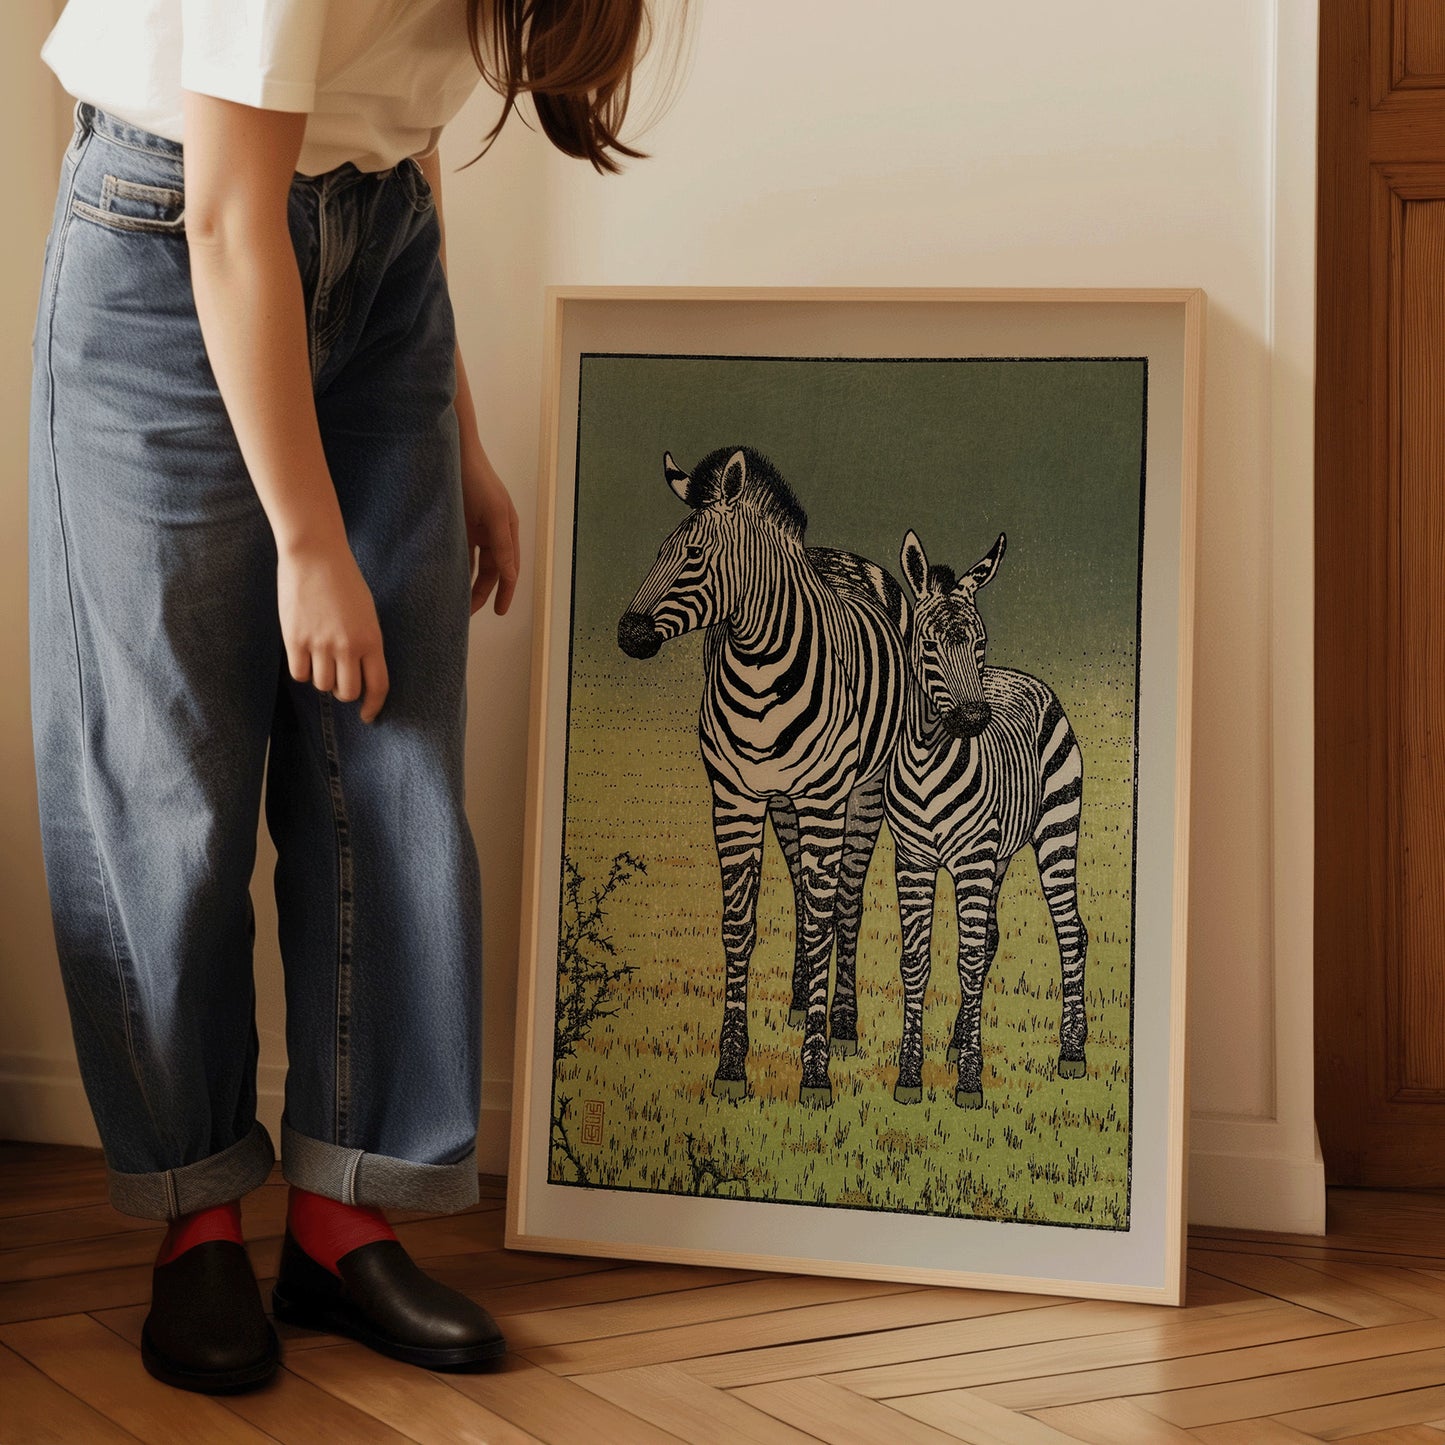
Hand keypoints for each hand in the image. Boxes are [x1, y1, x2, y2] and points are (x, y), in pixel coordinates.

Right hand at [277, 535, 389, 722]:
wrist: (315, 555)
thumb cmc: (344, 581)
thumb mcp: (367, 614)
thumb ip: (365, 644)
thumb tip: (359, 674)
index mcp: (372, 639)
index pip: (378, 686)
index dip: (373, 706)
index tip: (368, 715)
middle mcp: (348, 646)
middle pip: (347, 692)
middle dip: (344, 692)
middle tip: (339, 680)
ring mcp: (320, 644)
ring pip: (322, 685)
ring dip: (322, 678)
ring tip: (320, 657)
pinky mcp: (295, 640)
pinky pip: (299, 674)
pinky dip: (302, 670)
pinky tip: (304, 654)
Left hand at [460, 439, 519, 615]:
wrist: (453, 453)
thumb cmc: (476, 481)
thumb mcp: (493, 514)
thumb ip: (502, 546)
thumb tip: (511, 576)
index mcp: (507, 531)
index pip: (509, 569)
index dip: (505, 592)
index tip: (499, 613)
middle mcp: (492, 533)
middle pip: (490, 571)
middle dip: (482, 592)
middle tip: (466, 613)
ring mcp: (473, 529)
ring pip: (473, 564)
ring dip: (467, 582)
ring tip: (455, 602)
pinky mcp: (456, 525)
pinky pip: (457, 552)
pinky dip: (454, 567)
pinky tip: (445, 579)